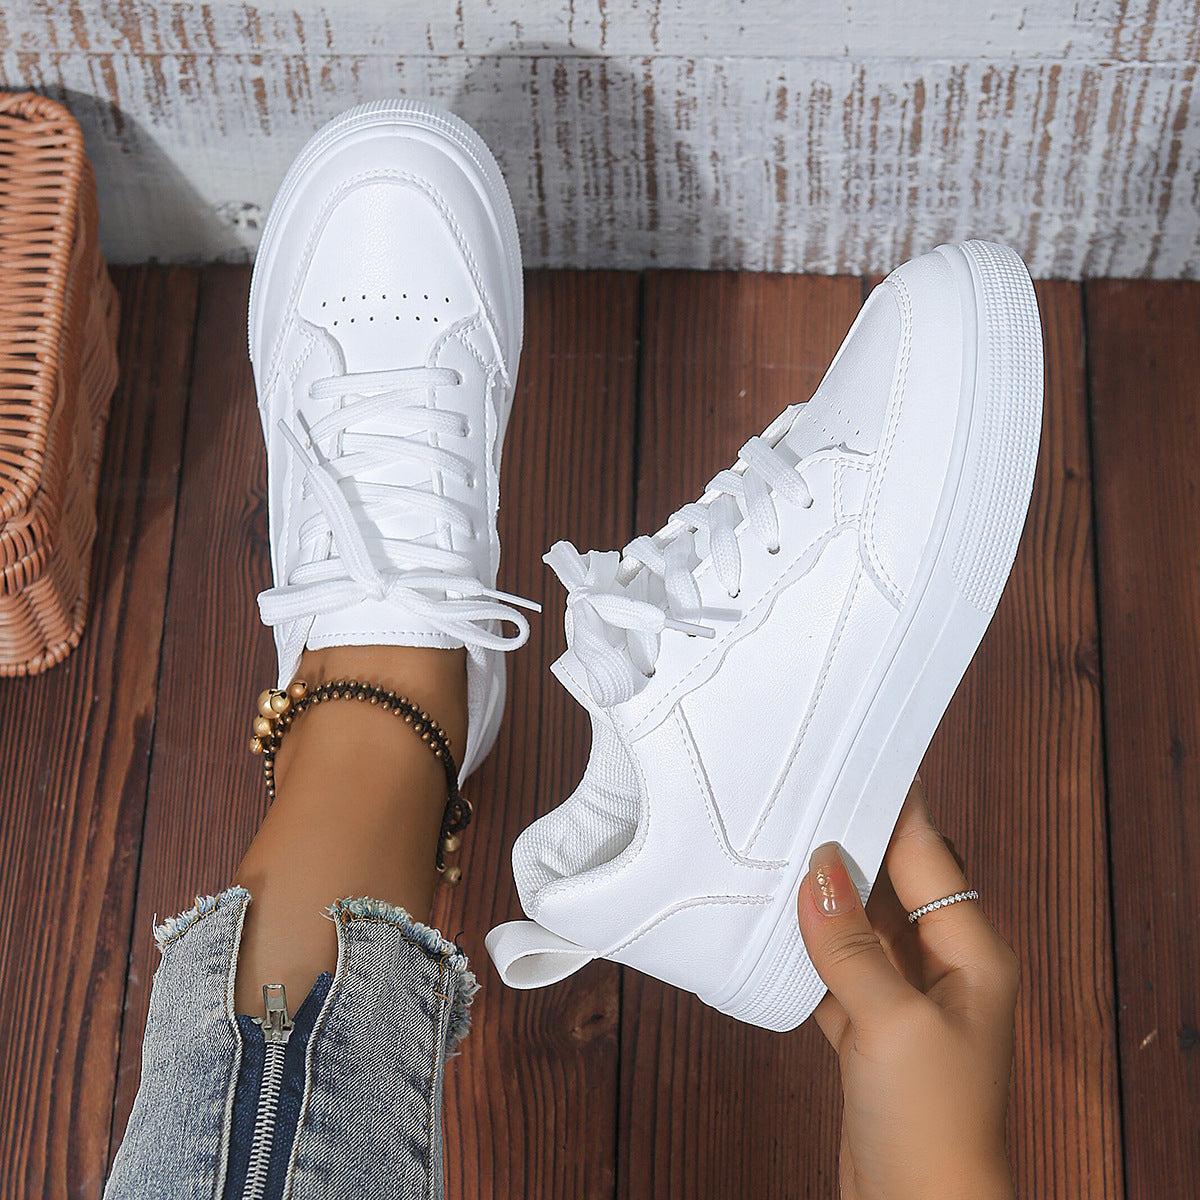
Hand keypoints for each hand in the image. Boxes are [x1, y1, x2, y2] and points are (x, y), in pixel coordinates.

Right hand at [796, 776, 1018, 1199]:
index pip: (930, 855)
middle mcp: (942, 967)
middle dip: (853, 844)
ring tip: (780, 848)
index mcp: (971, 954)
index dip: (897, 807)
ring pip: (859, 924)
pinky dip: (805, 947)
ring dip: (823, 896)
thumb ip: (851, 942)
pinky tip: (774, 924)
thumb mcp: (891, 1021)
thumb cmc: (933, 1124)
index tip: (861, 759)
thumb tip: (819, 868)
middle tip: (805, 797)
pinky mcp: (869, 1028)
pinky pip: (834, 967)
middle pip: (894, 883)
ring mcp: (904, 998)